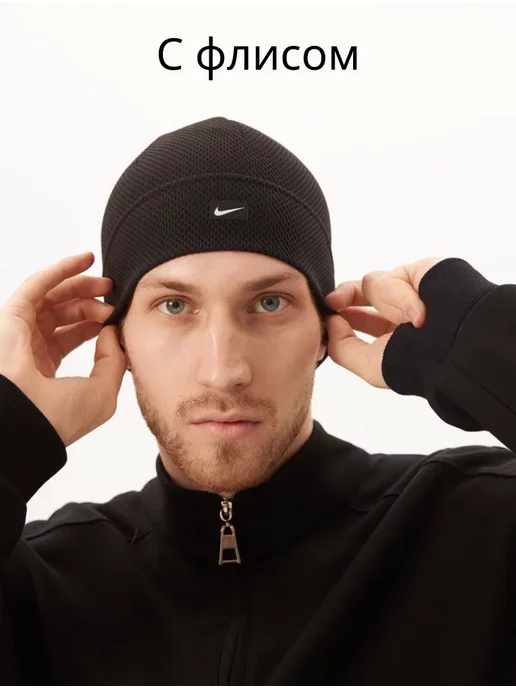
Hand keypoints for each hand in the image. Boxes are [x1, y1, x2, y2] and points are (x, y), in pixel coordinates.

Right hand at [0, 251, 126, 446]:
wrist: (28, 420)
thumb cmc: (59, 417)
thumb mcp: (102, 392)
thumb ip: (113, 361)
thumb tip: (113, 332)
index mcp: (46, 369)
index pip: (72, 335)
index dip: (96, 322)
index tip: (117, 316)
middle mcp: (30, 348)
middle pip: (63, 312)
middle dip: (91, 300)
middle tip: (114, 294)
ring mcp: (19, 331)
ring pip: (52, 296)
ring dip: (80, 284)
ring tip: (106, 282)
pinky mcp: (11, 317)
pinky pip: (37, 285)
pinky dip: (60, 270)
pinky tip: (83, 260)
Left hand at [323, 257, 443, 388]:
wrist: (454, 344)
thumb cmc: (415, 361)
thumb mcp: (368, 364)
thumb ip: (340, 347)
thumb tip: (332, 320)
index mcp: (394, 335)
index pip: (360, 320)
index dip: (340, 318)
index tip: (327, 318)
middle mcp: (401, 311)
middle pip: (361, 293)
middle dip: (344, 298)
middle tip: (332, 303)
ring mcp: (410, 289)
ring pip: (371, 284)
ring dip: (385, 302)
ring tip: (412, 322)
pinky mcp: (419, 271)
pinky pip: (392, 277)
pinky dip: (401, 296)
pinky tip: (419, 314)